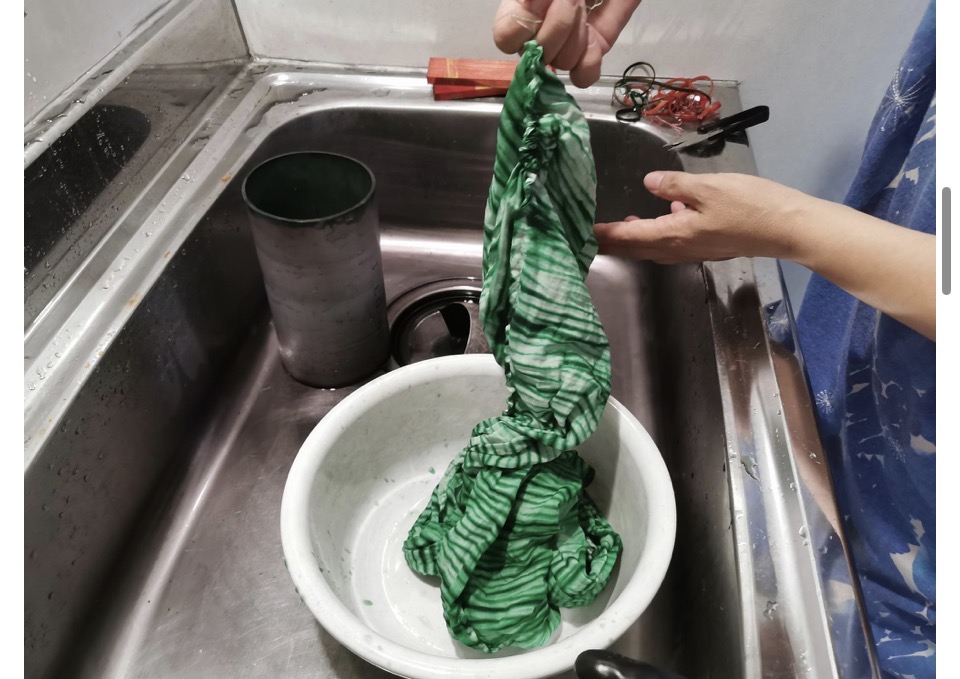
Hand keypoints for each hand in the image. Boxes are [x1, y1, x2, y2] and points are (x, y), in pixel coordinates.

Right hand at [493, 0, 640, 87]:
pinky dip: (588, 62)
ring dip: (576, 38)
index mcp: (523, 1)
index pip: (506, 36)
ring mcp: (569, 36)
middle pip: (536, 53)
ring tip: (588, 6)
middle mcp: (541, 22)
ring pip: (560, 63)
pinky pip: (583, 75)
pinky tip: (594, 41)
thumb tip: (530, 4)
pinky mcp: (596, 45)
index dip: (522, 26)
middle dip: (557, 27)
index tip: (544, 0)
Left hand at [595, 170, 935, 340]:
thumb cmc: (750, 205)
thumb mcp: (708, 187)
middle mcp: (678, 248)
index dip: (601, 235)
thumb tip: (648, 183)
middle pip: (635, 247)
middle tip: (588, 232)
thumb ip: (673, 186)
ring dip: (633, 237)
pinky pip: (672, 240)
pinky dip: (658, 230)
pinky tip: (664, 211)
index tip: (579, 233)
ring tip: (617, 224)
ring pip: (653, 245)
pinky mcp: (708, 244)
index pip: (626, 237)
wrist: (788, 227)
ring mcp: (694, 249)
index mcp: (672, 235)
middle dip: (611, 241)